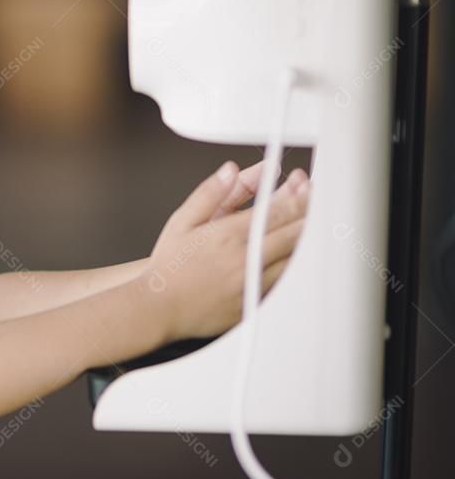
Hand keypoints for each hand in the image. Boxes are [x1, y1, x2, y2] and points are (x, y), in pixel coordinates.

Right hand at [143, 161, 309, 342]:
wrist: (159, 308)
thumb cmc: (169, 266)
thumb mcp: (182, 221)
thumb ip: (209, 193)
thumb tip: (231, 170)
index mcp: (228, 235)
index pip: (276, 210)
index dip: (297, 194)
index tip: (304, 184)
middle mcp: (244, 259)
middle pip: (294, 232)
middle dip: (310, 212)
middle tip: (319, 200)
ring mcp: (252, 283)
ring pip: (296, 258)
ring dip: (310, 239)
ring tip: (317, 224)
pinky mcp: (255, 303)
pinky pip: (287, 283)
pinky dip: (298, 266)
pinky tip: (300, 255)